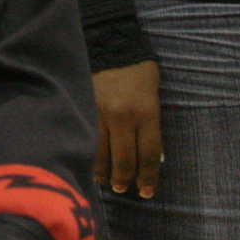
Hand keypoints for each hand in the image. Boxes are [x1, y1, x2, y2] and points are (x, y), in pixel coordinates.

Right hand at [93, 59, 161, 197]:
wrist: (112, 46)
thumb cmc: (140, 72)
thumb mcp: (155, 98)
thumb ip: (153, 126)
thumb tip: (154, 157)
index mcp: (146, 113)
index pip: (149, 154)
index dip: (148, 177)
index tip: (147, 192)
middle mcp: (124, 116)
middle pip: (125, 157)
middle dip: (125, 178)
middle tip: (124, 191)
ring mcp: (101, 113)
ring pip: (102, 151)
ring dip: (104, 171)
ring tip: (106, 183)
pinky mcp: (84, 108)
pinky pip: (87, 137)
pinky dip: (89, 154)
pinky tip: (89, 163)